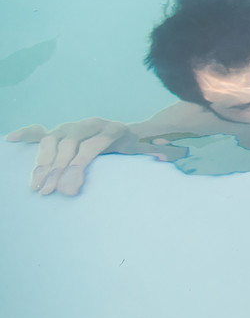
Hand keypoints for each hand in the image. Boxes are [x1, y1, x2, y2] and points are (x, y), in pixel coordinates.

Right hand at [6, 118, 186, 196]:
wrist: (130, 132)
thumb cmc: (136, 148)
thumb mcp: (147, 152)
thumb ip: (153, 152)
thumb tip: (167, 154)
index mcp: (114, 129)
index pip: (91, 148)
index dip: (79, 167)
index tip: (69, 189)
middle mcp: (91, 124)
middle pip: (69, 145)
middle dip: (58, 170)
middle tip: (49, 193)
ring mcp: (73, 125)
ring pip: (53, 141)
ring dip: (43, 163)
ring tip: (37, 187)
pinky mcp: (61, 130)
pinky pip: (41, 131)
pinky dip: (27, 134)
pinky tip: (10, 140)